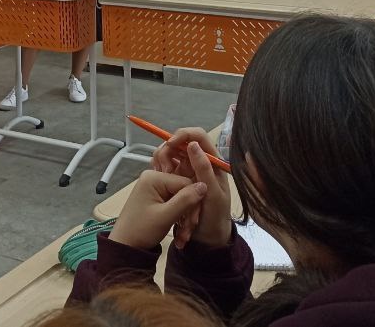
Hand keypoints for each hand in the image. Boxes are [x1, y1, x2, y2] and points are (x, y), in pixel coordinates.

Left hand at [110, 170, 208, 251]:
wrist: (126, 246)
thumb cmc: (140, 230)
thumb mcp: (165, 216)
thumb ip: (185, 200)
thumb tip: (204, 185)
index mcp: (154, 178)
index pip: (185, 183)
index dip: (193, 203)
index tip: (193, 222)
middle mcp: (154, 178)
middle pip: (184, 191)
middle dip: (188, 214)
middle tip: (186, 232)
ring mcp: (155, 188)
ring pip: (181, 199)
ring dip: (184, 219)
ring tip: (182, 236)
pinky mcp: (157, 198)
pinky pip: (175, 204)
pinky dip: (179, 218)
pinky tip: (179, 233)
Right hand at [153, 128, 232, 249]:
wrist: (208, 239)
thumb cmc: (216, 217)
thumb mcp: (212, 195)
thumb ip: (204, 169)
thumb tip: (193, 144)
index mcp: (212, 162)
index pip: (198, 136)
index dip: (183, 134)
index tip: (170, 144)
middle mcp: (199, 162)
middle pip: (179, 143)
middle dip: (168, 151)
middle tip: (162, 170)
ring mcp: (187, 170)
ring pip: (170, 154)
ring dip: (162, 162)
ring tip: (160, 176)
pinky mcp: (177, 180)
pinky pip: (165, 167)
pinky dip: (158, 171)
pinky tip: (158, 181)